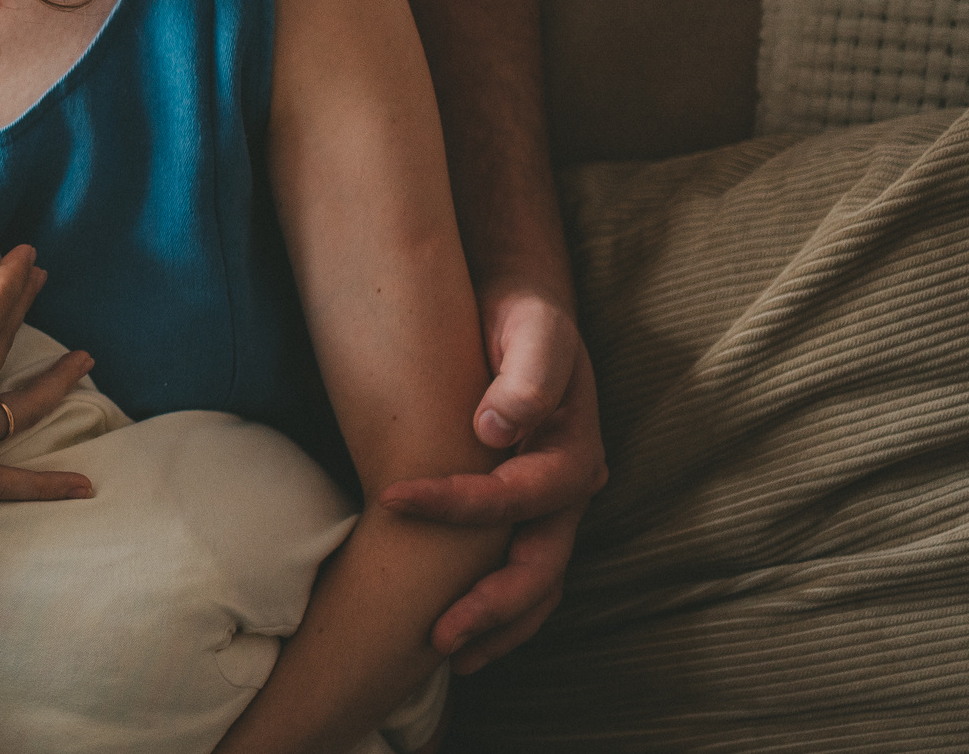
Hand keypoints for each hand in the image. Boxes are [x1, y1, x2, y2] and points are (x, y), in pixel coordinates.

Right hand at [0, 193, 96, 519]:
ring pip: (20, 405)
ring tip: (86, 361)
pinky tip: (82, 486)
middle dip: (21, 305)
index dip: (10, 277)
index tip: (28, 252)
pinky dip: (43, 484)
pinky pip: (3, 480)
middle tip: (41, 276)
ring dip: (54, 381)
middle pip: (3, 342)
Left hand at [380, 291, 607, 671]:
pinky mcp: (533, 516)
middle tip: (437, 633)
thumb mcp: (533, 329)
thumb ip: (526, 375)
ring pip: (539, 584)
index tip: (393, 498)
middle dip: (491, 603)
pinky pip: (526, 575)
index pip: (521, 494)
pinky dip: (502, 613)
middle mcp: (572, 489)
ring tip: (449, 653)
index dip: (461, 503)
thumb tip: (496, 426)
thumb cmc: (520, 318)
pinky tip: (465, 638)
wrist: (520, 313)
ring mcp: (556, 509)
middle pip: (542, 564)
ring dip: (499, 625)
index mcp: (574, 448)